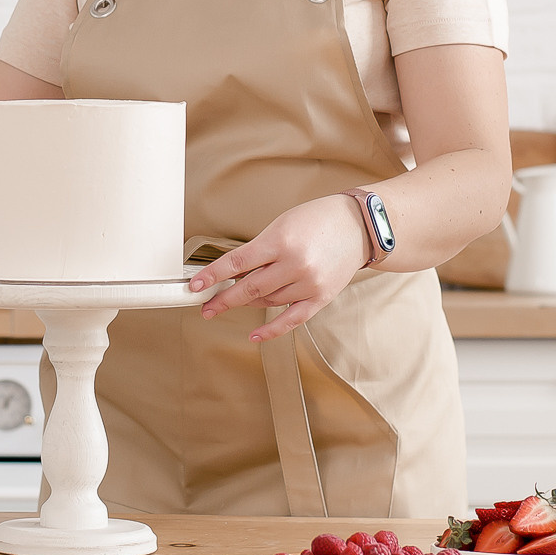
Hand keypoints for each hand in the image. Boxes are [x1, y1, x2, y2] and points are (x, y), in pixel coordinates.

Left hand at [190, 194, 372, 340]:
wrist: (358, 226)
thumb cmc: (318, 220)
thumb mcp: (281, 225)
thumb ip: (259, 250)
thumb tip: (232, 273)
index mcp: (281, 241)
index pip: (237, 262)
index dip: (213, 276)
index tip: (196, 286)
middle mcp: (294, 264)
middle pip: (249, 287)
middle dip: (223, 299)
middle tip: (206, 306)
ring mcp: (309, 283)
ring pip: (267, 301)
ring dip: (247, 303)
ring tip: (233, 300)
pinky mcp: (321, 297)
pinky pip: (292, 319)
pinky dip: (271, 329)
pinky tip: (254, 334)